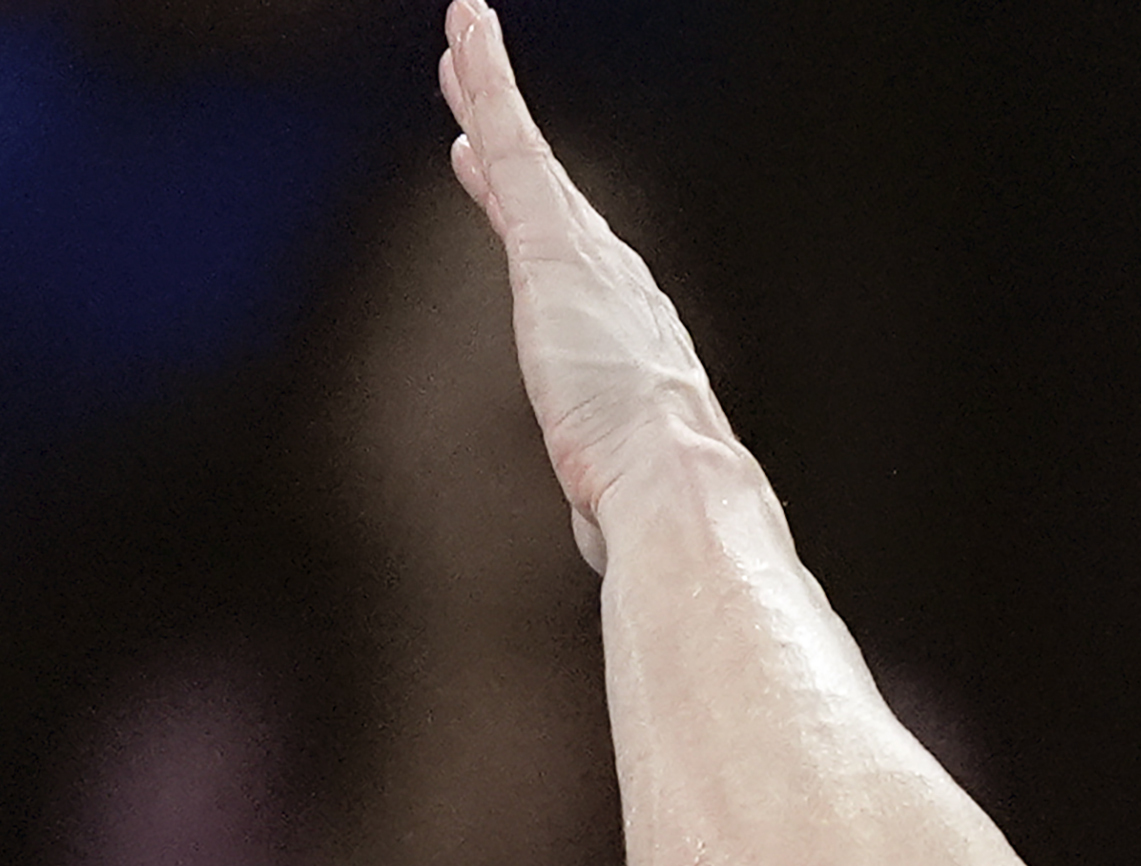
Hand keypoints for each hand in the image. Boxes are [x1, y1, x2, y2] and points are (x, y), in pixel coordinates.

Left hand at [437, 0, 728, 571]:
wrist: (679, 485)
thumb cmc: (659, 509)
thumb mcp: (618, 502)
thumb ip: (605, 504)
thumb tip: (603, 540)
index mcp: (626, 343)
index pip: (570, 268)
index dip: (535, 223)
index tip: (500, 191)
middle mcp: (614, 284)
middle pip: (546, 197)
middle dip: (508, 145)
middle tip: (471, 97)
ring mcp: (584, 253)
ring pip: (525, 154)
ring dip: (491, 92)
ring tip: (462, 36)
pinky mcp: (552, 238)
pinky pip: (515, 142)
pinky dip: (492, 82)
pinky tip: (467, 31)